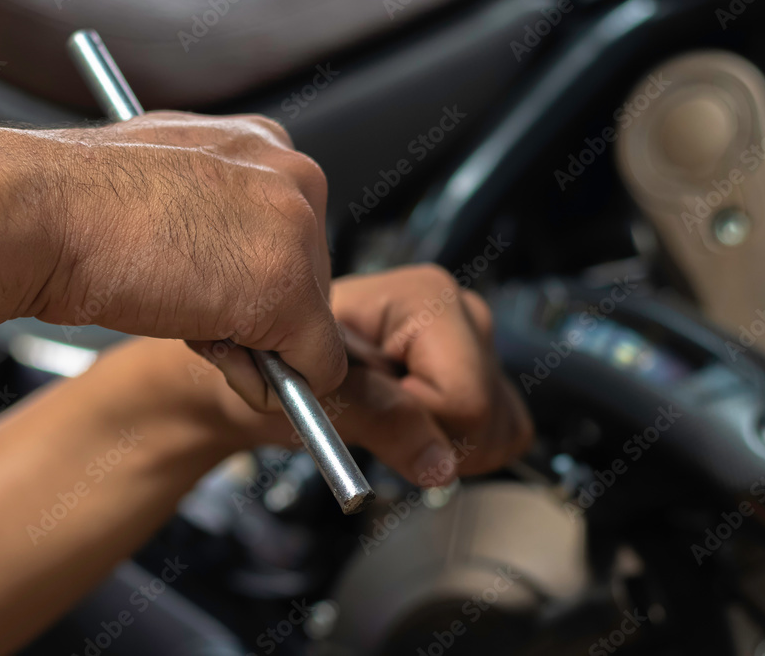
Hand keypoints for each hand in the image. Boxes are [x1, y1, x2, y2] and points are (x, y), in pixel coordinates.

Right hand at [18, 111, 345, 399]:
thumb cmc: (76, 202)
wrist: (37, 213)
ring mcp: (298, 232)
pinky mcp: (292, 291)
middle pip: (308, 281)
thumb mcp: (166, 190)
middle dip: (255, 315)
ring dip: (253, 346)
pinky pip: (318, 366)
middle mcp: (294, 176)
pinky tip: (214, 352)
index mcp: (263, 146)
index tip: (203, 283)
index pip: (289, 238)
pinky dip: (278, 387)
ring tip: (180, 309)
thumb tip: (235, 268)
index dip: (246, 280)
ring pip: (311, 326)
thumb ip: (216, 219)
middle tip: (184, 304)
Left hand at [114, 265, 533, 486]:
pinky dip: (462, 446)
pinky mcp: (476, 372)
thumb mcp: (317, 398)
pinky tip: (414, 427)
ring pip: (500, 424)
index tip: (365, 417)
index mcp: (425, 298)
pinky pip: (504, 429)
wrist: (261, 372)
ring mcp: (471, 343)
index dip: (416, 426)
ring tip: (387, 418)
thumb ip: (382, 421)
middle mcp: (457, 311)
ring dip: (446, 443)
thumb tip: (440, 465)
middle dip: (434, 437)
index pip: (463, 396)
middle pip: (485, 411)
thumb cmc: (275, 367)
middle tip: (372, 419)